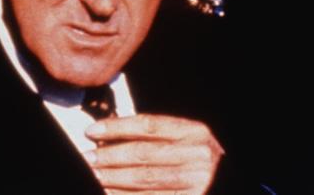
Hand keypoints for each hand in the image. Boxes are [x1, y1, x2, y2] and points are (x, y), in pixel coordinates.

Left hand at [85, 114, 224, 194]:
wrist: (225, 182)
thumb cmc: (197, 160)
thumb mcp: (185, 141)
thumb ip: (155, 137)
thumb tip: (110, 137)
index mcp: (194, 132)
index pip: (148, 125)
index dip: (116, 127)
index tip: (91, 131)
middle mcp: (198, 155)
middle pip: (144, 153)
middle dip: (110, 156)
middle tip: (87, 158)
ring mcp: (198, 181)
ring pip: (145, 177)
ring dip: (114, 178)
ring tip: (94, 175)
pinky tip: (110, 192)